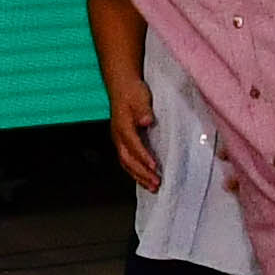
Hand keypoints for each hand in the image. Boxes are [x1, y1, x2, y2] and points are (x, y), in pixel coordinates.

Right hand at [103, 66, 161, 191]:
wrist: (122, 86)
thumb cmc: (132, 92)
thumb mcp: (140, 97)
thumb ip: (143, 110)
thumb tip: (146, 121)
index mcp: (122, 126)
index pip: (133, 145)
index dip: (143, 157)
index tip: (154, 167)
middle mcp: (118, 136)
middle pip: (128, 160)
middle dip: (142, 173)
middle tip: (156, 184)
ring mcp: (119, 141)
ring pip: (126, 163)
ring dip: (139, 176)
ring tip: (152, 187)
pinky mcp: (123, 142)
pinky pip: (127, 161)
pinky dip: (136, 172)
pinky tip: (144, 178)